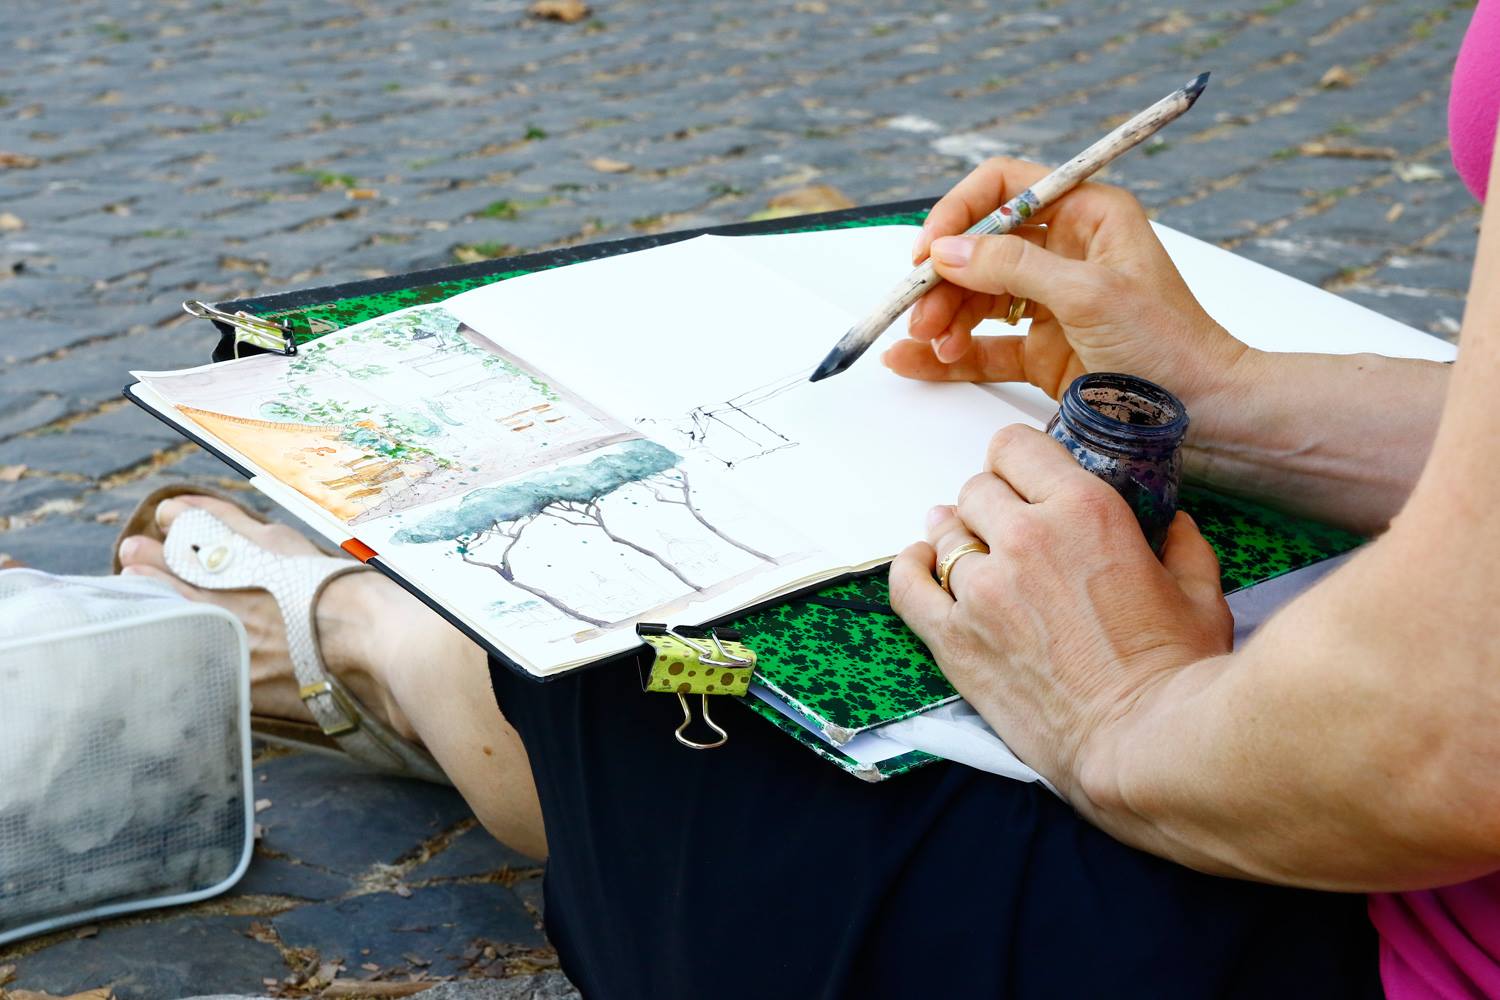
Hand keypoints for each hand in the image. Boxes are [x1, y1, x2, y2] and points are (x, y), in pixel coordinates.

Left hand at [887, 424, 1232, 795]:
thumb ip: (1182, 545)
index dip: (1017, 460)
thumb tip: (1175, 524)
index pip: (1016, 447)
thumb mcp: (1199, 593)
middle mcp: (1026, 537)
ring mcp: (983, 589)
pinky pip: (908, 585)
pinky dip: (911, 568)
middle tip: (1006, 525)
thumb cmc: (1179, 673)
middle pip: (978, 488)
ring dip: (956, 535)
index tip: (1024, 478)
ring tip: (968, 547)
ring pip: (945, 531)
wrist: (1144, 743)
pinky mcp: (955, 638)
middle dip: (992, 502)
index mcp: (1085, 510)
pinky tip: (922, 564)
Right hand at [889, 157, 1248, 407]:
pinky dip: (947, 353)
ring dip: (943, 317)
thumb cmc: (1170, 345)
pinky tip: (914, 360)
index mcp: (1088, 215)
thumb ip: (1014, 266)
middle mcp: (1066, 252)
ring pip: (975, 297)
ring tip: (926, 343)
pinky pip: (983, 345)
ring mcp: (1051, 303)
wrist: (1208, 415)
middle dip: (943, 278)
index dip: (959, 213)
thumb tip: (946, 251)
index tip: (929, 250)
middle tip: (918, 311)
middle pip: (980, 248)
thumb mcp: (1089, 294)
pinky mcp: (1043, 351)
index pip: (1005, 189)